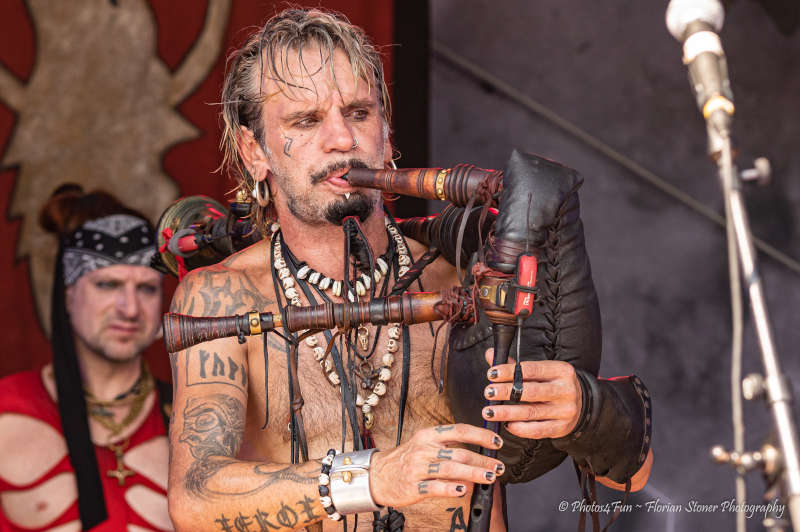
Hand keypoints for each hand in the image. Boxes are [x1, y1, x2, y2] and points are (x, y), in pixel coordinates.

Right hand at [369, 423, 503, 507]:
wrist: (378, 475)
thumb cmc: (406, 459)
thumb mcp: (424, 444)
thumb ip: (448, 445)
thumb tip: (477, 449)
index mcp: (428, 435)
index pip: (460, 430)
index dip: (481, 435)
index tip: (496, 442)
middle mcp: (424, 449)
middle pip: (459, 452)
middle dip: (483, 460)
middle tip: (499, 466)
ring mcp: (418, 468)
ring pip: (451, 468)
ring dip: (474, 473)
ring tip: (490, 477)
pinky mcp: (414, 486)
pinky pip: (435, 487)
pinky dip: (451, 488)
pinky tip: (463, 490)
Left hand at [481, 348, 581, 438]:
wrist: (580, 405)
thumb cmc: (552, 385)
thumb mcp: (541, 372)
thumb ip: (514, 366)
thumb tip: (490, 354)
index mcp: (561, 370)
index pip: (531, 369)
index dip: (509, 371)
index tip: (491, 374)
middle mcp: (566, 390)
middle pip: (530, 391)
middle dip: (506, 392)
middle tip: (488, 393)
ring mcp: (566, 410)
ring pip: (531, 412)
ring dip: (507, 412)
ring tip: (489, 412)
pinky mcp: (562, 428)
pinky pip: (538, 430)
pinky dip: (520, 429)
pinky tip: (507, 425)